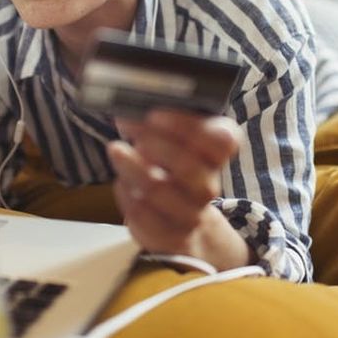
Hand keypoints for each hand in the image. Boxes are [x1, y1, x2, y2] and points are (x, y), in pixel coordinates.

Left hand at [108, 110, 251, 269]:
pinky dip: (127, 194)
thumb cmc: (173, 169)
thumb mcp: (175, 142)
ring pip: (159, 190)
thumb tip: (131, 101)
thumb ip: (163, 123)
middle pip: (188, 166)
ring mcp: (191, 214)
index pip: (222, 140)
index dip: (189, 127)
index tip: (155, 115)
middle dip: (154, 143)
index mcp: (216, 156)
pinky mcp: (169, 236)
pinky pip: (143, 214)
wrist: (182, 223)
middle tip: (126, 124)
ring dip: (132, 166)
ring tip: (116, 150)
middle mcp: (208, 186)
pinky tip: (122, 183)